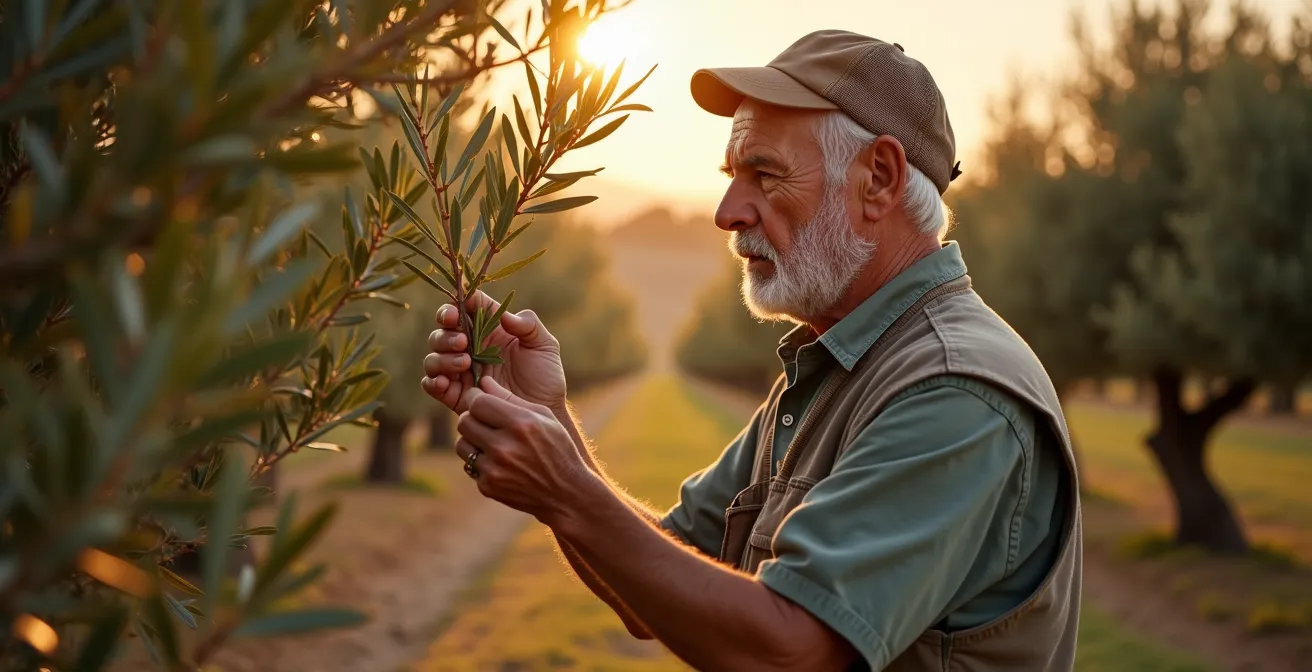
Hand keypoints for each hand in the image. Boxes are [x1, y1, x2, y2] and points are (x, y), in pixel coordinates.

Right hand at [421, 290, 565, 413]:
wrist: (543, 413)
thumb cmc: (546, 377)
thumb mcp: (544, 346)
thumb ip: (529, 325)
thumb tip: (505, 317)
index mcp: (490, 330)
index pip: (465, 309)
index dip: (458, 304)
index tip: (462, 308)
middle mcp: (471, 348)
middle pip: (443, 331)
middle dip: (447, 333)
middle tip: (463, 342)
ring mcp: (461, 371)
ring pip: (434, 356)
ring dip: (442, 357)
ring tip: (464, 363)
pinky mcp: (456, 395)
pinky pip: (432, 384)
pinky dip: (433, 381)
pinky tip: (445, 383)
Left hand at [455, 378, 592, 522]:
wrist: (565, 493)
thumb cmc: (557, 448)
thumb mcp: (543, 417)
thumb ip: (511, 399)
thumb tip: (483, 382)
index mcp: (521, 424)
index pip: (478, 403)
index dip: (477, 399)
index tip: (482, 401)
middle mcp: (505, 447)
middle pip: (464, 421)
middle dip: (473, 418)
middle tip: (486, 421)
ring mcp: (494, 469)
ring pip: (462, 444)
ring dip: (473, 440)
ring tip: (492, 442)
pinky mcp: (488, 486)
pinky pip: (470, 465)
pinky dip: (481, 462)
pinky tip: (500, 462)